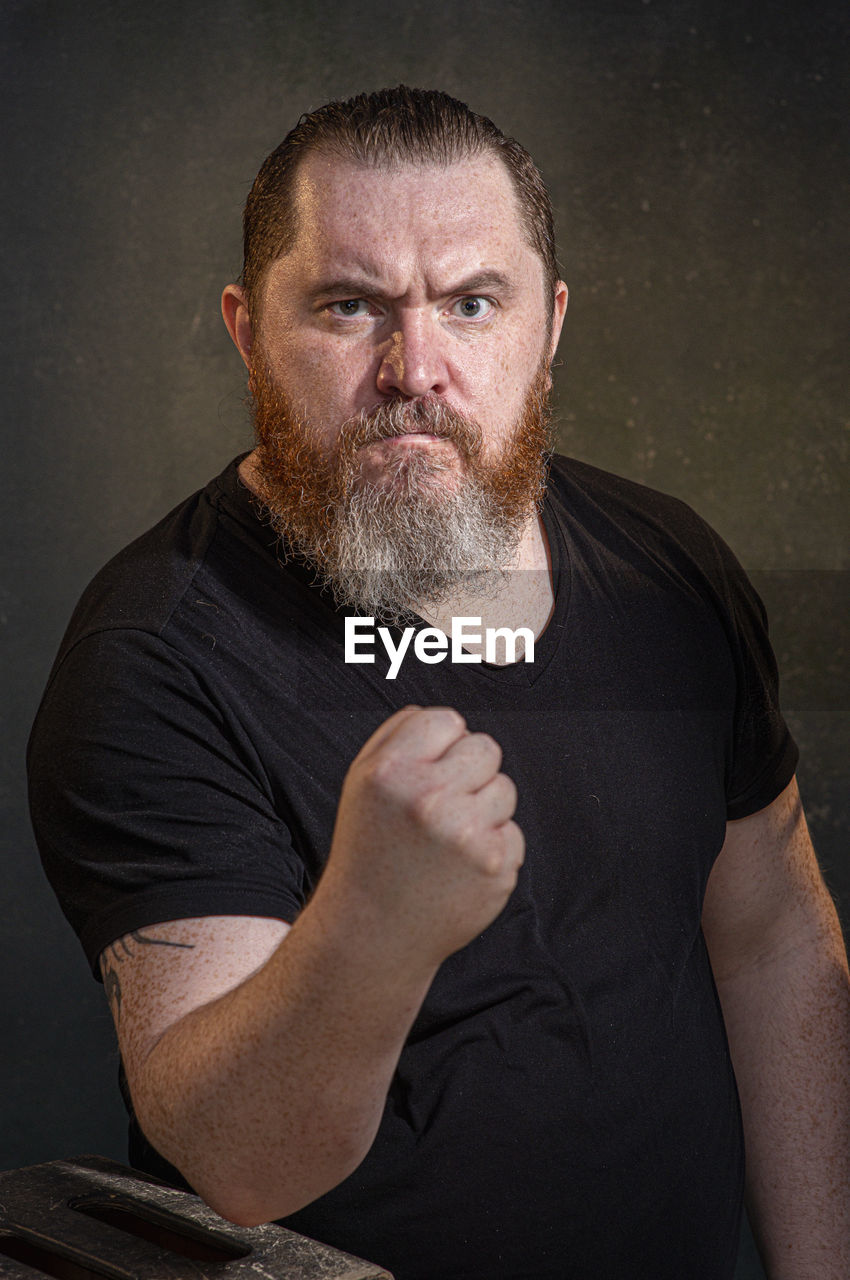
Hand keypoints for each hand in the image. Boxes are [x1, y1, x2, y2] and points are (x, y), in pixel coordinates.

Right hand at [321, 705, 524, 968]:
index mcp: (391, 771)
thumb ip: (398, 735)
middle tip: (440, 806)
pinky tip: (460, 866)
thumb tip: (446, 719)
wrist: (373, 932)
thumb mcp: (360, 782)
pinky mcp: (495, 867)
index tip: (429, 769)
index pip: (447, 720)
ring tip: (448, 839)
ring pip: (505, 789)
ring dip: (484, 809)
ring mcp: (466, 834)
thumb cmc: (369, 851)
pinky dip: (494, 848)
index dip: (442, 744)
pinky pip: (513, 833)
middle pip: (485, 748)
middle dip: (469, 772)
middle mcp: (429, 798)